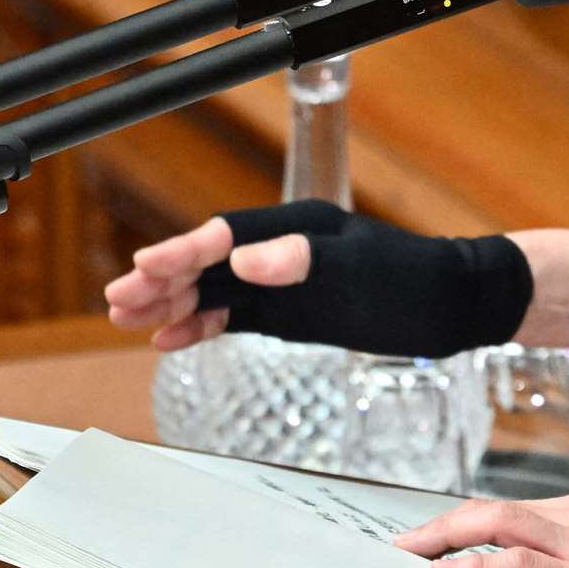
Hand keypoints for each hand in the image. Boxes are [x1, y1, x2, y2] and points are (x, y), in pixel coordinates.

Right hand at [103, 202, 531, 358]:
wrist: (451, 306)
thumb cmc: (412, 280)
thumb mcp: (360, 272)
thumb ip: (302, 263)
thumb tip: (244, 261)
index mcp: (296, 227)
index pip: (226, 236)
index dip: (184, 251)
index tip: (145, 267)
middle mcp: (282, 250)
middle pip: (208, 262)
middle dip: (162, 279)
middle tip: (117, 300)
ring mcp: (282, 282)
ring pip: (212, 291)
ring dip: (170, 304)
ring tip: (126, 319)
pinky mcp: (288, 313)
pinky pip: (232, 317)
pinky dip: (199, 327)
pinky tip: (167, 341)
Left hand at [394, 497, 568, 567]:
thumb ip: (558, 558)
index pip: (505, 510)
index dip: (461, 521)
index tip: (431, 535)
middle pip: (492, 509)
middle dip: (443, 523)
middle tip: (407, 540)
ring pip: (498, 524)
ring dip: (449, 535)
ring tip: (417, 550)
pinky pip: (517, 564)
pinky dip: (477, 565)